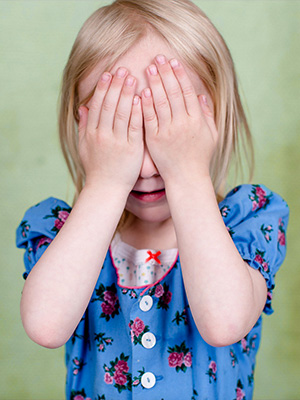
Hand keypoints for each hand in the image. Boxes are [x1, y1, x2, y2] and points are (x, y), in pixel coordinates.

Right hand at [78, 68, 143, 193]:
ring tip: (133, 77)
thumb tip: (82, 107)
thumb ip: (84, 126)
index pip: (97, 105)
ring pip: (121, 113)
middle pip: (109, 105)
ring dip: (127, 94)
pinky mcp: (131, 149)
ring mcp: (117, 142)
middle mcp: (103, 135)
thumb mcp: (84, 147)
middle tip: (123, 69)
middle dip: (116, 86)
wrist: (106, 188)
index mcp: (92, 133)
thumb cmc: (96, 168)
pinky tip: (141, 98)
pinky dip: (136, 112)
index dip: (103, 88)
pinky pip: (134, 127)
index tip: (109, 73)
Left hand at [141, 55, 217, 184]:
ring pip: (161, 102)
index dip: (180, 75)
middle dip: (165, 73)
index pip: (188, 92)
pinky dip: (146, 104)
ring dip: (154, 83)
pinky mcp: (155, 139)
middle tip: (158, 58)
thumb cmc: (200, 157)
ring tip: (149, 68)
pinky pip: (150, 118)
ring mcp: (168, 131)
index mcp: (197, 120)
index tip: (174, 62)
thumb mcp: (211, 135)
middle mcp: (183, 123)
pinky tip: (143, 91)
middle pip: (173, 92)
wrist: (186, 177)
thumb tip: (202, 96)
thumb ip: (207, 115)